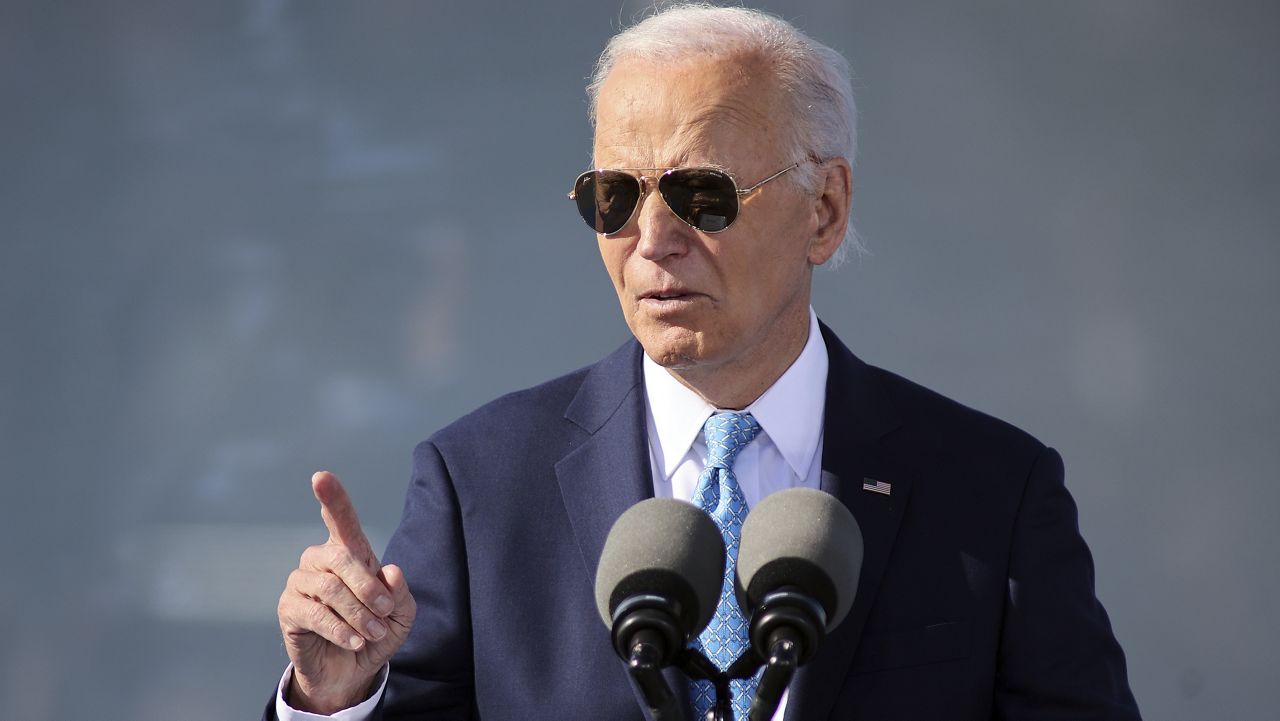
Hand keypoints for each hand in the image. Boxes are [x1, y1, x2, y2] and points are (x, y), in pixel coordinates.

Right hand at [277, 471, 416, 713]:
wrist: (352, 671)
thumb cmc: (376, 633)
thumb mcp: (400, 616)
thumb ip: (401, 594)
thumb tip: (391, 571)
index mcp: (350, 553)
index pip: (340, 520)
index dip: (332, 498)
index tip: (320, 476)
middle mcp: (320, 560)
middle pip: (342, 557)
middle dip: (369, 588)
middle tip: (385, 613)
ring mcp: (301, 583)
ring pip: (330, 587)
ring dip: (358, 614)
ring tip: (371, 634)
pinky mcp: (289, 609)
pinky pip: (314, 613)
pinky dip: (340, 629)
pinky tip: (353, 641)